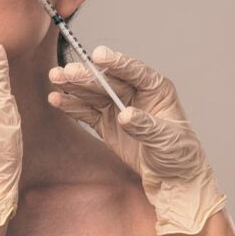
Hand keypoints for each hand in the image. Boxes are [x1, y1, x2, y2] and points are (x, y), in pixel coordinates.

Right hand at [48, 46, 225, 234]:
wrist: (172, 179)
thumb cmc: (179, 155)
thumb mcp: (166, 140)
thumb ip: (145, 126)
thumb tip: (126, 115)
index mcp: (156, 90)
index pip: (135, 71)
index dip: (117, 63)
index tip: (98, 55)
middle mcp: (136, 94)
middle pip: (108, 81)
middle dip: (87, 76)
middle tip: (68, 71)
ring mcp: (119, 108)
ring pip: (94, 94)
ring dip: (74, 87)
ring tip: (55, 78)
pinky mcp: (107, 124)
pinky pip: (87, 112)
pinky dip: (72, 106)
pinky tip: (57, 99)